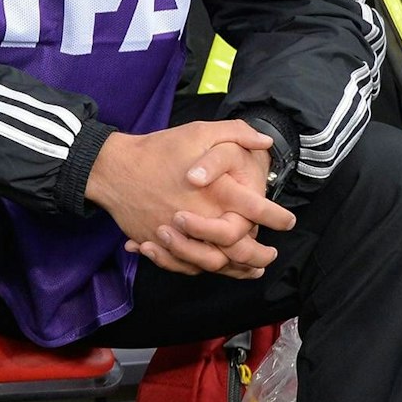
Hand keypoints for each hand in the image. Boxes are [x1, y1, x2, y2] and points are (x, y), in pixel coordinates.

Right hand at [86, 121, 290, 276]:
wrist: (113, 168)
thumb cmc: (157, 149)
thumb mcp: (198, 131)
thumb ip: (235, 133)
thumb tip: (265, 142)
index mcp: (216, 192)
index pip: (257, 211)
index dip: (277, 218)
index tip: (287, 221)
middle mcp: (201, 219)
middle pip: (240, 248)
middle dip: (260, 255)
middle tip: (271, 254)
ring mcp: (180, 236)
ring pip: (215, 263)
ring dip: (237, 269)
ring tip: (251, 267)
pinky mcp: (161, 245)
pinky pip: (187, 266)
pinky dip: (204, 270)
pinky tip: (215, 266)